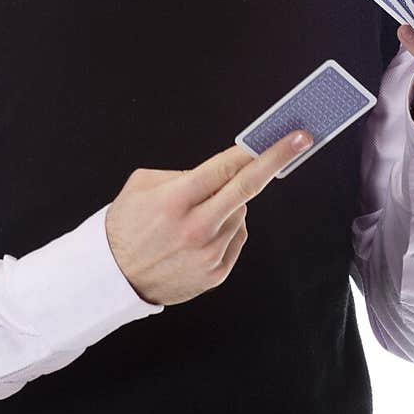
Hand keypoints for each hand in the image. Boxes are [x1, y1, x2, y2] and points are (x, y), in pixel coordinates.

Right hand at [105, 128, 313, 305]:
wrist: (113, 278)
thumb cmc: (126, 225)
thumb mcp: (141, 186)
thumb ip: (182, 174)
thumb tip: (221, 172)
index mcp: (174, 201)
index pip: (224, 168)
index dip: (256, 149)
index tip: (283, 136)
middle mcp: (195, 228)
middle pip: (247, 188)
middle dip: (275, 159)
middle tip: (300, 140)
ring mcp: (209, 253)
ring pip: (240, 213)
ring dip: (228, 205)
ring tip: (196, 216)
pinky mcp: (216, 273)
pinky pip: (236, 237)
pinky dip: (225, 229)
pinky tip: (200, 235)